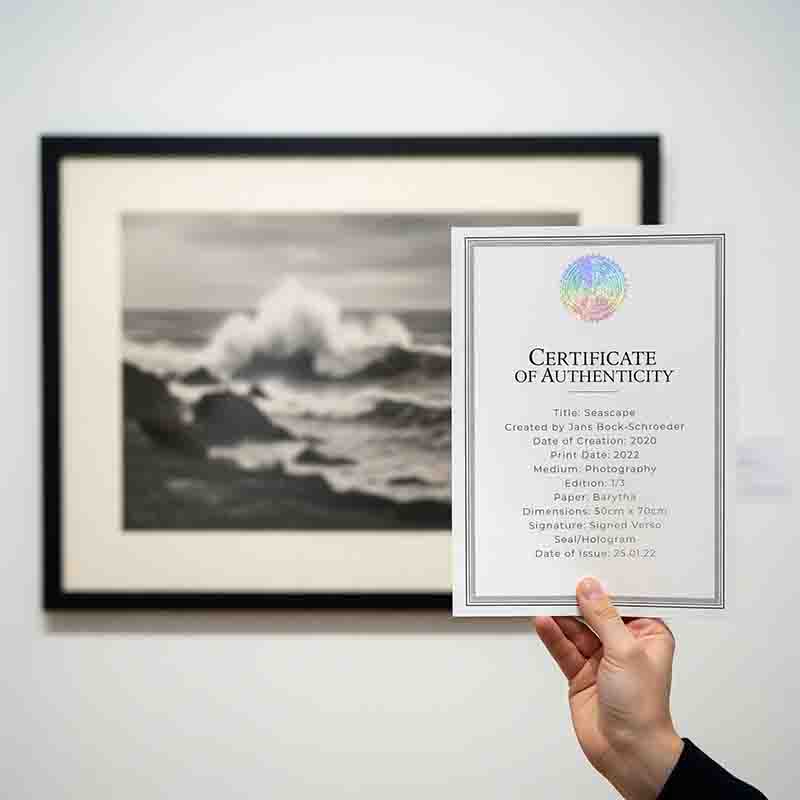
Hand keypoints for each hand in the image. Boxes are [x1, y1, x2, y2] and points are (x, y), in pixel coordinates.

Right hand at [534, 577, 683, 799]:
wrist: (628, 752)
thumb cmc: (643, 706)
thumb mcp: (625, 652)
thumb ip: (603, 617)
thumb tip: (589, 588)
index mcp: (647, 635)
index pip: (624, 602)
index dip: (607, 585)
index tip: (589, 565)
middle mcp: (624, 645)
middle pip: (596, 614)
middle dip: (579, 599)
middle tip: (560, 578)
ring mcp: (601, 660)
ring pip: (577, 630)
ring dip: (562, 616)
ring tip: (545, 598)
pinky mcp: (581, 674)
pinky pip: (564, 649)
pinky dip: (553, 636)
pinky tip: (543, 622)